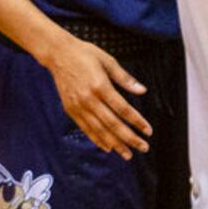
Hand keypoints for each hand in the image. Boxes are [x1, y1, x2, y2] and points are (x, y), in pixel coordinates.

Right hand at [45, 36, 151, 158]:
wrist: (58, 54)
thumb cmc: (86, 54)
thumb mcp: (108, 61)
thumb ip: (125, 78)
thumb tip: (143, 91)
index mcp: (101, 86)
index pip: (123, 109)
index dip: (137, 121)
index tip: (148, 131)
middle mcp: (89, 99)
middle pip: (113, 124)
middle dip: (129, 138)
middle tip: (143, 148)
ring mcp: (78, 106)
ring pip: (99, 130)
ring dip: (115, 144)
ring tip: (127, 154)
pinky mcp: (70, 110)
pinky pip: (86, 128)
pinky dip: (97, 139)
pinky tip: (108, 147)